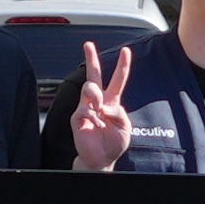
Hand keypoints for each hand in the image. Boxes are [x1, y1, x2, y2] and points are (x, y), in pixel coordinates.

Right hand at [70, 42, 138, 170]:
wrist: (101, 159)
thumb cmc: (114, 143)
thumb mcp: (125, 127)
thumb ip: (119, 113)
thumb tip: (105, 106)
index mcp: (112, 101)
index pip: (118, 79)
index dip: (122, 65)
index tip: (126, 51)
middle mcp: (98, 101)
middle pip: (94, 75)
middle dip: (91, 59)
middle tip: (88, 45)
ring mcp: (87, 108)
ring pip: (89, 88)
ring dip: (96, 95)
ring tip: (99, 108)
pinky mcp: (78, 118)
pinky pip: (84, 109)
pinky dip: (93, 117)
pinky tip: (96, 125)